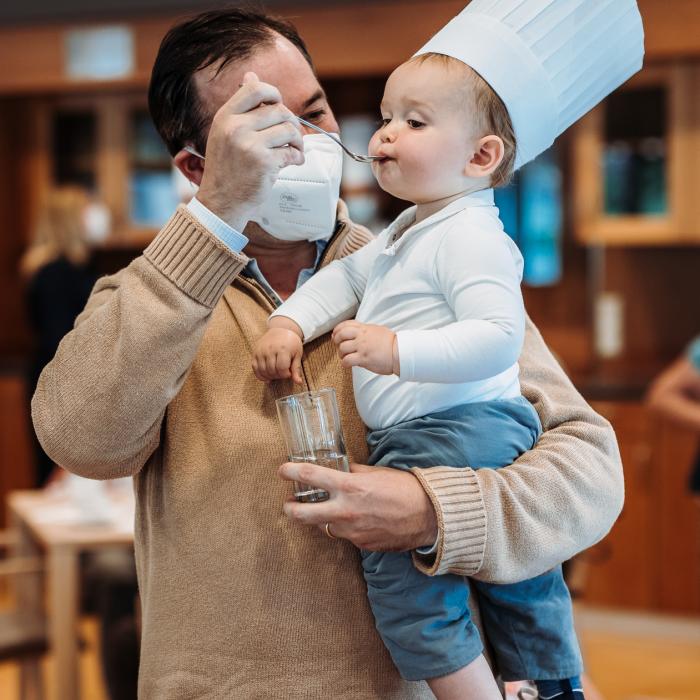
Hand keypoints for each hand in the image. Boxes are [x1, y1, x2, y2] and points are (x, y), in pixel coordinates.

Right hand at [197, 71, 303, 229]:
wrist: (221, 201)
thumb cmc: (226, 168)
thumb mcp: (225, 133)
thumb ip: (240, 108)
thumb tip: (251, 75)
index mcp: (225, 117)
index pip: (255, 88)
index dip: (274, 93)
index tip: (279, 106)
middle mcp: (236, 128)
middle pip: (279, 110)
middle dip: (291, 122)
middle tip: (292, 137)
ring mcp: (250, 146)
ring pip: (289, 129)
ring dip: (298, 140)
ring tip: (295, 149)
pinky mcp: (264, 163)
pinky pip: (292, 152)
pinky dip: (298, 157)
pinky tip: (294, 162)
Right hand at [252, 328, 302, 383]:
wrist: (281, 329)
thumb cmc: (291, 343)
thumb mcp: (297, 354)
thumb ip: (296, 369)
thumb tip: (298, 382)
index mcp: (282, 349)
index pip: (282, 368)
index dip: (286, 374)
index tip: (289, 373)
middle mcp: (270, 349)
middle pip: (272, 370)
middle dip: (278, 376)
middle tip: (283, 373)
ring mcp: (261, 351)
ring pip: (263, 370)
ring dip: (270, 376)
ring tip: (276, 374)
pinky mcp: (255, 352)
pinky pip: (254, 367)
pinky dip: (260, 375)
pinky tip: (266, 377)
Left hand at [278, 461, 437, 550]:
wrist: (429, 516)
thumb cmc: (405, 488)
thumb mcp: (377, 472)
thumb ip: (354, 473)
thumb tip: (341, 470)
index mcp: (349, 487)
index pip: (310, 477)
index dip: (291, 472)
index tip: (282, 470)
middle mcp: (345, 511)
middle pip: (303, 514)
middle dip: (290, 509)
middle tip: (288, 504)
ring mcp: (352, 531)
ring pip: (325, 526)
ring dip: (324, 519)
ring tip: (329, 511)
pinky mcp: (361, 545)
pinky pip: (346, 536)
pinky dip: (347, 528)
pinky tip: (358, 520)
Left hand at [332, 320, 398, 374]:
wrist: (400, 352)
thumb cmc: (392, 343)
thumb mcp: (378, 330)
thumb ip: (367, 330)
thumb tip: (360, 332)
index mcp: (365, 328)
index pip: (346, 324)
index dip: (337, 329)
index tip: (335, 334)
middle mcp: (362, 336)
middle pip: (341, 334)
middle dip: (336, 340)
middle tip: (338, 345)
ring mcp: (362, 347)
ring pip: (342, 348)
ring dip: (341, 354)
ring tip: (345, 356)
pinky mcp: (363, 358)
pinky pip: (347, 360)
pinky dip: (344, 363)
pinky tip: (347, 364)